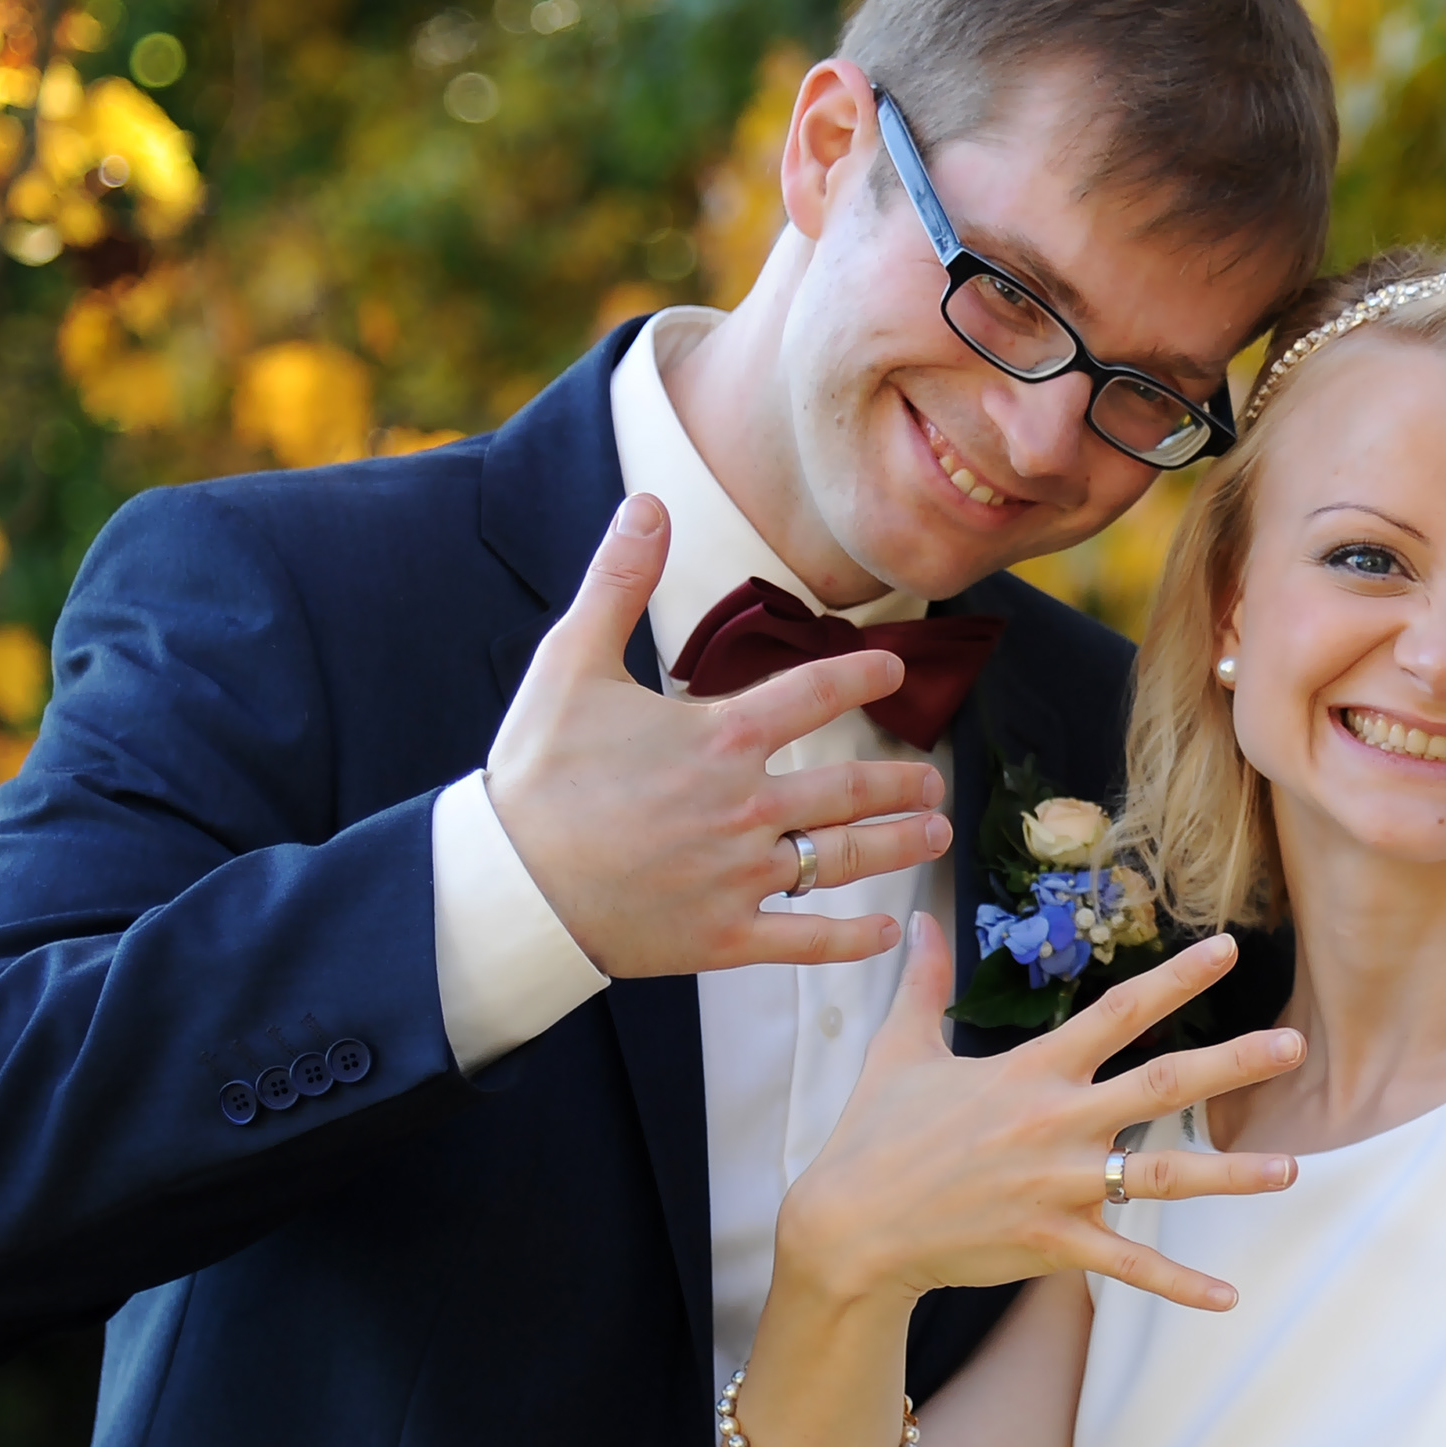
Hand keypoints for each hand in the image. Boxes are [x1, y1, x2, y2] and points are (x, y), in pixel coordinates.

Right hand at [487, 493, 952, 977]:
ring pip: (842, 859)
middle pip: (850, 788)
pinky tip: (884, 931)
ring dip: (899, 843)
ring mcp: (741, 875)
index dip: (862, 674)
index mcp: (720, 735)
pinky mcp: (724, 936)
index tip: (894, 669)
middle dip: (902, 783)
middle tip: (935, 781)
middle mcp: (746, 805)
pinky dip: (851, 939)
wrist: (510, 885)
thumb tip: (646, 506)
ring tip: (933, 833)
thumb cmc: (536, 773)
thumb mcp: (571, 663)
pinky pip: (804, 940)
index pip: (816, 692)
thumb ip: (619, 582)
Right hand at [777, 919, 1306, 1312]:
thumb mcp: (898, 1051)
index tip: (1228, 950)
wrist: (848, 1227)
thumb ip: (922, 983)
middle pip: (1163, 1086)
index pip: (1117, 1013)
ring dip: (1231, 1174)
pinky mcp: (1051, 1244)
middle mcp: (1054, 1122)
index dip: (1175, 980)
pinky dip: (1179, 1284)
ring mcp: (1057, 1186)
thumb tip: (916, 918)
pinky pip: (1128, 1265)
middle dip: (1233, 1064)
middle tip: (1295, 1044)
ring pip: (1163, 1177)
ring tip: (1292, 1169)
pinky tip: (1229, 1295)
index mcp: (1028, 1071)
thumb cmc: (873, 1137)